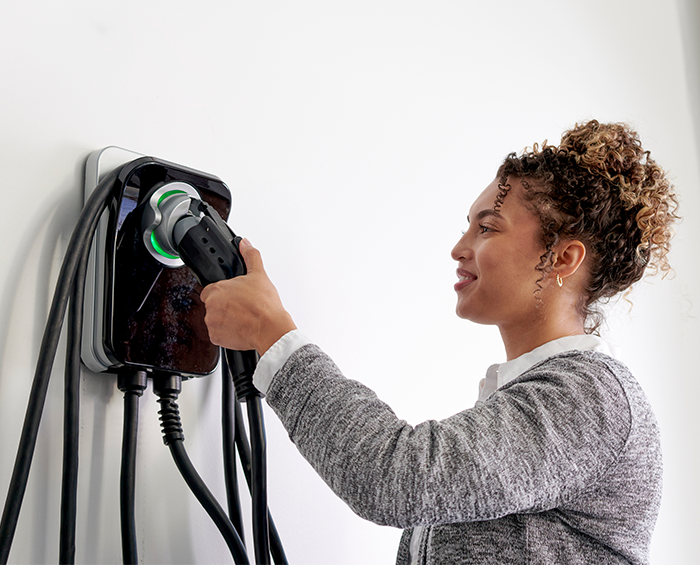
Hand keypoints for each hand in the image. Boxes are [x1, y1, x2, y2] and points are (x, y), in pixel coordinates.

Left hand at [200, 239, 296, 354]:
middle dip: (224, 306)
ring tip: (242, 318)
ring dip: (225, 319)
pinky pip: (217, 334)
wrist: (271, 329)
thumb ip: (250, 256)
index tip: (234, 296)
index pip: (210, 289)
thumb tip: (245, 243)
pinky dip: (226, 333)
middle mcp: (211, 306)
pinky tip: (240, 328)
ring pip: (214, 320)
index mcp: (217, 289)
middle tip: (241, 307)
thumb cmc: (265, 305)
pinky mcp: (216, 338)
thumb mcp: (259, 275)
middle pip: (212, 305)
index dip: (223, 292)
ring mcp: (212, 323)